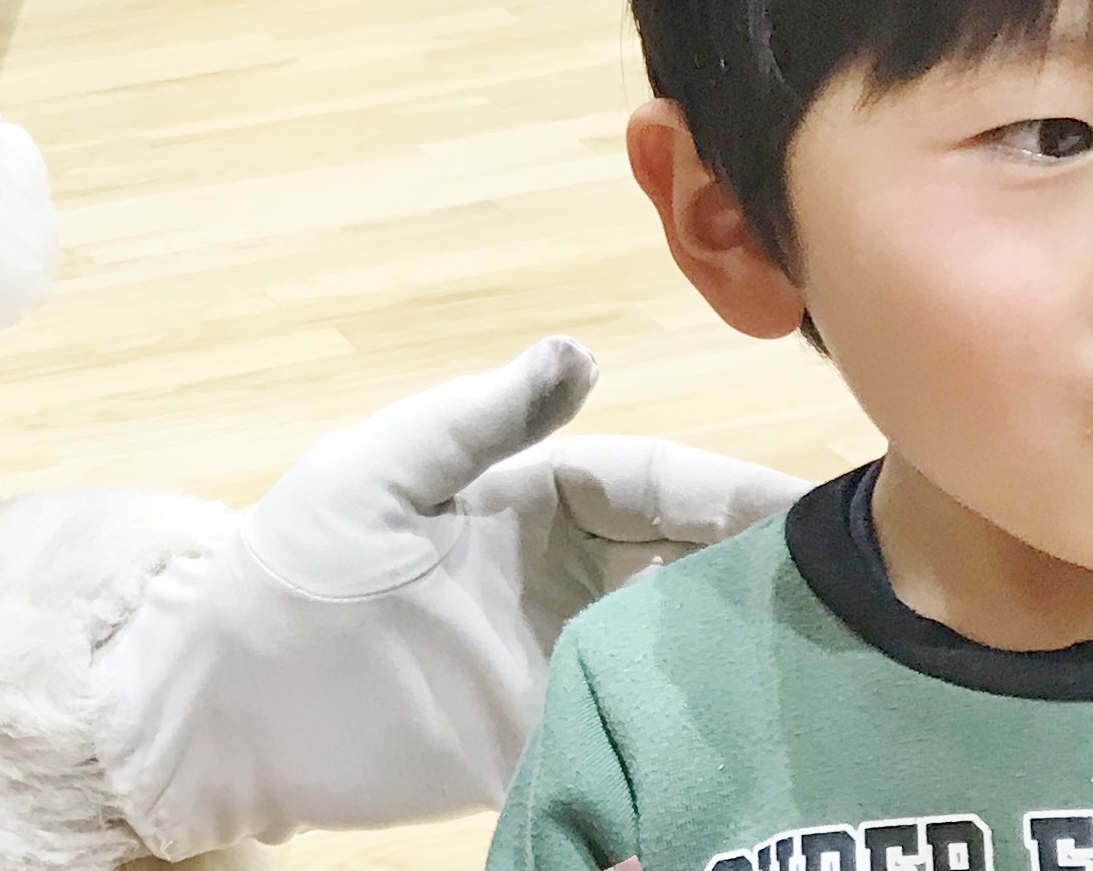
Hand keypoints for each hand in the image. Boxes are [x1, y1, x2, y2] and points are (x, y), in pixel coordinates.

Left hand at [91, 337, 805, 856]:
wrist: (230, 699)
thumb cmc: (293, 561)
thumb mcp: (381, 470)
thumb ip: (483, 421)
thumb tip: (580, 353)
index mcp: (532, 495)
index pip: (654, 482)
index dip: (729, 491)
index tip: (809, 508)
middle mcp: (563, 572)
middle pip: (687, 561)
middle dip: (765, 566)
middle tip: (863, 590)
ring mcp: (560, 657)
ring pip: (681, 644)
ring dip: (748, 647)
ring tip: (839, 663)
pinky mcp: (547, 737)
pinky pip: (640, 728)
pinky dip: (698, 728)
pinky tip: (762, 739)